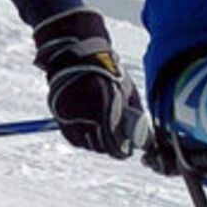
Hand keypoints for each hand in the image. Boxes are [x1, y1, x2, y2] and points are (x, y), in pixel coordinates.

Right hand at [33, 8, 146, 157]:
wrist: (78, 55)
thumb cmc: (107, 70)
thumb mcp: (126, 89)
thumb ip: (134, 113)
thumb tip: (146, 136)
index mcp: (106, 106)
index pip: (115, 143)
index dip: (123, 150)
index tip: (127, 151)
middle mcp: (86, 112)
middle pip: (101, 147)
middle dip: (111, 147)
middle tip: (118, 144)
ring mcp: (71, 115)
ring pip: (87, 144)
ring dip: (97, 144)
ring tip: (104, 134)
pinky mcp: (60, 116)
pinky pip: (74, 138)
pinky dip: (83, 139)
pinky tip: (91, 130)